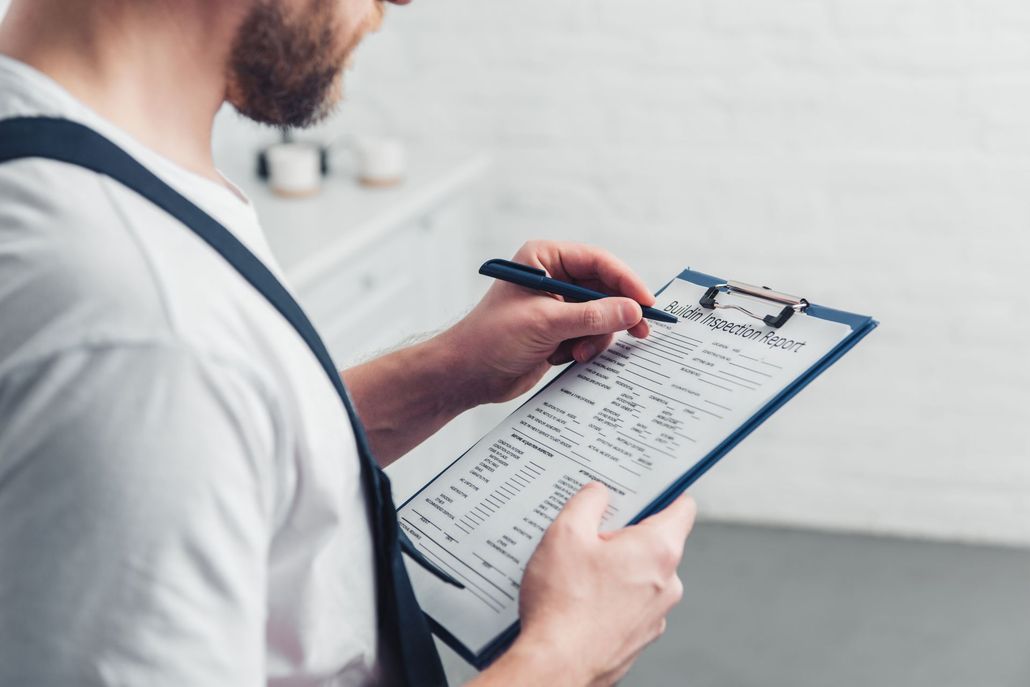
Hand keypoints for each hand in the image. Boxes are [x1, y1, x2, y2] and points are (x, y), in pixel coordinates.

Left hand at [441, 241, 654, 404]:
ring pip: (602, 316)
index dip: (626, 282)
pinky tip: (563, 358)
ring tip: (576, 352)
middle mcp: (553, 278)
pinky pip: (590, 336)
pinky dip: (585, 348)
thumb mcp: (545, 323)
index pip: (598, 262)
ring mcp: (557, 306)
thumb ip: (591, 317)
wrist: (466, 374)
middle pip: (605, 290)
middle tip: (639, 332)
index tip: (645, 303)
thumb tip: (631, 311)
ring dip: (595, 337)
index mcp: (544, 259)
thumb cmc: (491, 339)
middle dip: (615, 314)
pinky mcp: (559, 332)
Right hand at [512, 483, 695, 685]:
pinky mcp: (638, 638)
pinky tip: (577, 600)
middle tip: (587, 537)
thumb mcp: (565, 533)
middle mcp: (667, 584)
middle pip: (653, 543)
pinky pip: (628, 605)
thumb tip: (598, 493)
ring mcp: (655, 615)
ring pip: (639, 576)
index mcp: (658, 550)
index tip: (648, 490)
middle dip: (622, 536)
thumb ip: (587, 502)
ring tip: (575, 574)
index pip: (682, 508)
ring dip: (614, 570)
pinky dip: (608, 599)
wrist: (555, 665)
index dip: (664, 494)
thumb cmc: (563, 604)